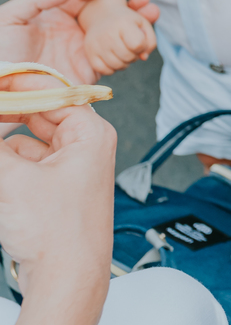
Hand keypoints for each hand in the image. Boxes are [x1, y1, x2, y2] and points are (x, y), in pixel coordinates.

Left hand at [0, 0, 158, 84]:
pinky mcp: (85, 75)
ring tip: (151, 14)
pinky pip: (114, 63)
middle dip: (132, 8)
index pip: (88, 0)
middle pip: (110, 17)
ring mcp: (81, 54)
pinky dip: (131, 52)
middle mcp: (74, 34)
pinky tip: (142, 41)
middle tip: (146, 0)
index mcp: (57, 17)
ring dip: (138, 26)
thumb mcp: (9, 16)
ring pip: (117, 38)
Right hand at [0, 103, 114, 322]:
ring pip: (25, 140)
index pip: (50, 92)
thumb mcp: (10, 178)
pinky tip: (1, 172)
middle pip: (36, 115)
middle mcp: (85, 145)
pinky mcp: (54, 188)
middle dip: (5, 115)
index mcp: (90, 133)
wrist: (67, 276)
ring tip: (4, 169)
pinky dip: (6, 163)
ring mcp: (70, 167)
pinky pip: (24, 163)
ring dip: (3, 143)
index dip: (16, 86)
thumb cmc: (57, 231)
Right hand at [82, 0, 156, 78]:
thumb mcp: (144, 25)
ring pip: (117, 66)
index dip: (142, 47)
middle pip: (128, 57)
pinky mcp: (89, 53)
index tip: (139, 41)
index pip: (138, 45)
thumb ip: (150, 42)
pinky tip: (114, 59)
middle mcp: (108, 34)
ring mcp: (97, 44)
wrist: (102, 15)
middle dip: (134, 56)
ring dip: (124, 63)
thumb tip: (143, 57)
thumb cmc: (127, 22)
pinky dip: (112, 69)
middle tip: (131, 49)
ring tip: (123, 53)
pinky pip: (104, 70)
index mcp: (124, 24)